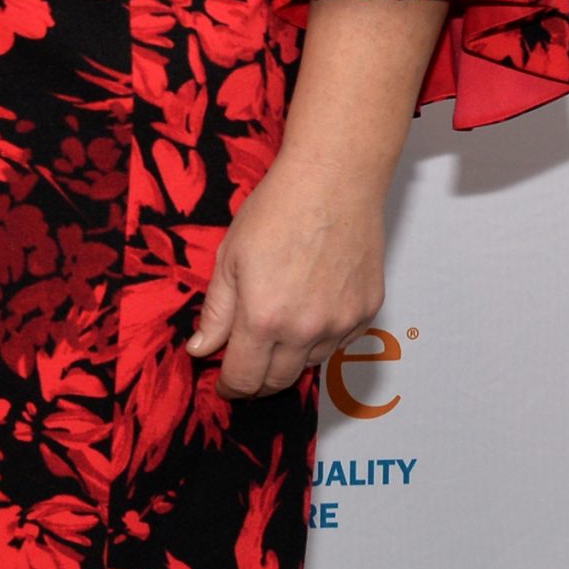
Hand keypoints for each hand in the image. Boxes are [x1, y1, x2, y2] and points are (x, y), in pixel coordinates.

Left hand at [188, 154, 384, 399]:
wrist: (334, 182)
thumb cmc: (277, 209)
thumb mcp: (230, 257)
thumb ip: (216, 311)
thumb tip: (201, 350)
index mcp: (264, 318)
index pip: (246, 378)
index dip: (232, 386)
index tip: (225, 384)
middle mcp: (306, 330)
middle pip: (280, 381)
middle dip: (258, 380)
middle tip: (245, 366)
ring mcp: (341, 324)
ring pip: (311, 363)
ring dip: (290, 357)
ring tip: (277, 328)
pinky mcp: (367, 312)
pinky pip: (338, 341)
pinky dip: (320, 337)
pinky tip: (309, 308)